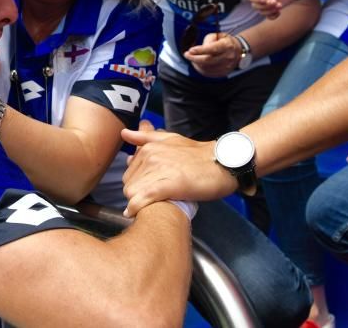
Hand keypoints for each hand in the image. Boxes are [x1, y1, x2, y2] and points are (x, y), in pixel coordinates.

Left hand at [121, 120, 236, 216]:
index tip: (147, 193)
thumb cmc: (199, 155)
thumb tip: (124, 133)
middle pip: (129, 185)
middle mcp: (150, 157)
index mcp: (149, 148)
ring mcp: (158, 170)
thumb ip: (146, 137)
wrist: (223, 164)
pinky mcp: (168, 185)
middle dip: (136, 195)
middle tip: (151, 202)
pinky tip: (136, 213)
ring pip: (132, 193)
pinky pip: (142, 200)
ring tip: (150, 208)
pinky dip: (136, 209)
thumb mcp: (171, 140)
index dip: (136, 186)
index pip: (128, 174)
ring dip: (138, 204)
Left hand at [184, 32, 240, 77]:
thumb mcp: (217, 36)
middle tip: (186, 54)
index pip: (212, 49)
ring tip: (191, 58)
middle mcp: (228, 57)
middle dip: (194, 58)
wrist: (237, 51)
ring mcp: (227, 67)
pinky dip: (200, 69)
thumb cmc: (224, 42)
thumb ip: (208, 41)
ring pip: (207, 68)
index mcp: (227, 46)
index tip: (190, 50)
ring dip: (196, 64)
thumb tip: (197, 50)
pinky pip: (208, 73)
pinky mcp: (223, 73)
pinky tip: (197, 64)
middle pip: (208, 60)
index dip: (200, 50)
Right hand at [248, 0, 303, 18]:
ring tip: (279, 5)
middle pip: (255, 6)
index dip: (256, 0)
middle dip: (265, 6)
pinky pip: (269, 16)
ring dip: (270, 11)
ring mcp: (266, 2)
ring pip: (262, 12)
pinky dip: (273, 16)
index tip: (265, 0)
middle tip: (275, 2)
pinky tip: (279, 12)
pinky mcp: (273, 8)